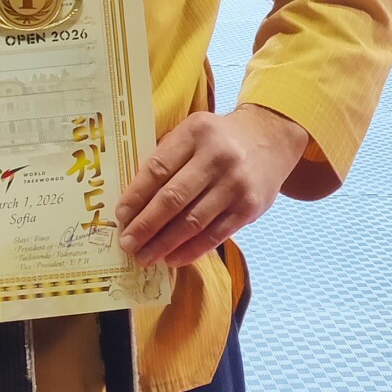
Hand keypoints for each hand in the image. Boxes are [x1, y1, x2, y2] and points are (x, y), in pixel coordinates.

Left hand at [116, 105, 309, 268]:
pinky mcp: (250, 207)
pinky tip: (173, 258)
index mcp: (195, 133)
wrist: (271, 139)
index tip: (120, 217)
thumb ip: (166, 158)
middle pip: (173, 198)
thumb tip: (132, 203)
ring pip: (193, 221)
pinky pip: (215, 234)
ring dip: (165, 243)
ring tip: (146, 257)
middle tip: (128, 244)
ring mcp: (236, 184)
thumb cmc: (219, 140)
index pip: (157, 169)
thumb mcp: (193, 133)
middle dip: (146, 226)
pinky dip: (192, 250)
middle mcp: (217, 157)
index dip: (135, 196)